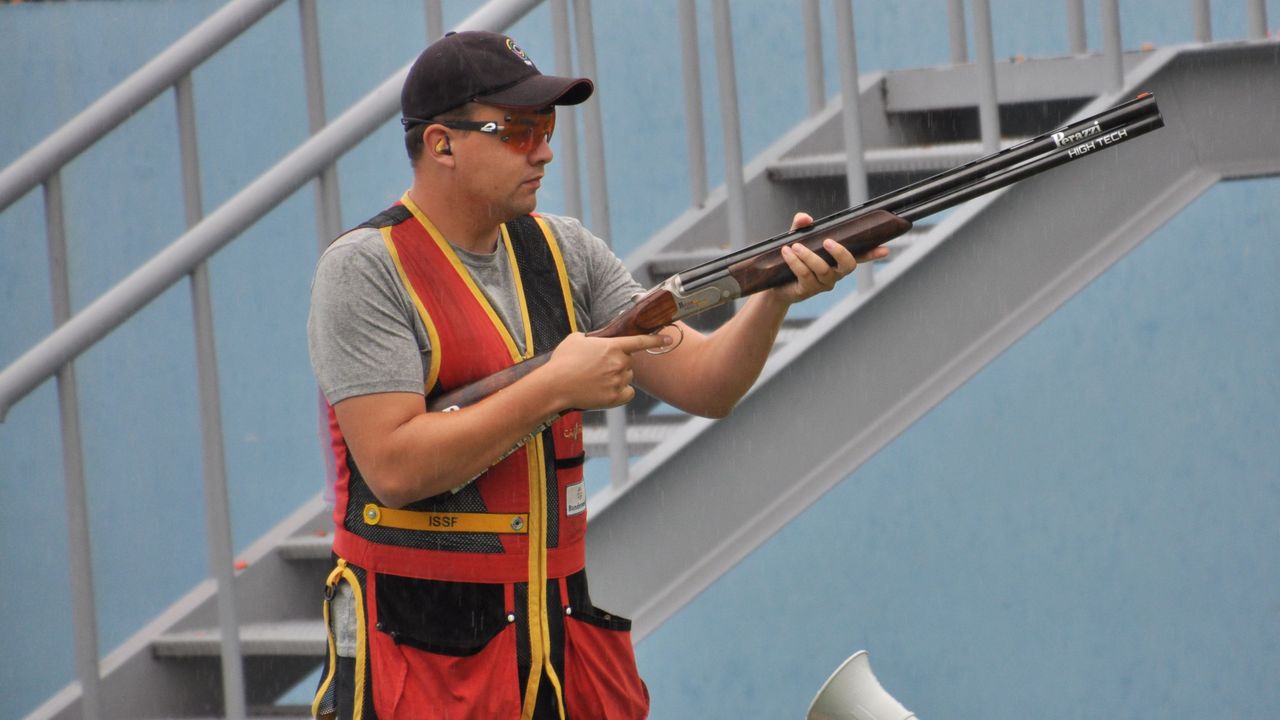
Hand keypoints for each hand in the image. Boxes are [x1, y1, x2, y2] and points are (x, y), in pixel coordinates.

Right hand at [541, 332, 669, 409]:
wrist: (555, 386)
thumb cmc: (562, 362)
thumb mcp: (575, 340)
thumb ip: (591, 338)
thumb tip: (593, 341)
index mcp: (612, 346)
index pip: (640, 342)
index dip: (656, 340)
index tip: (669, 339)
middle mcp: (619, 363)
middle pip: (629, 362)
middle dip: (618, 364)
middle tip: (599, 368)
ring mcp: (618, 381)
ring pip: (627, 378)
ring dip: (618, 378)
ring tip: (596, 380)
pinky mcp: (615, 397)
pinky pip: (628, 393)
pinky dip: (621, 392)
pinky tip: (606, 391)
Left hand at [770, 212, 888, 303]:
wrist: (775, 284)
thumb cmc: (792, 259)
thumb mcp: (797, 239)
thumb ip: (802, 227)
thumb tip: (805, 218)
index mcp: (838, 260)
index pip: (860, 256)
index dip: (872, 253)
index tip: (885, 249)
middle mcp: (835, 273)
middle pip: (848, 265)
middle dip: (840, 253)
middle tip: (827, 241)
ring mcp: (823, 283)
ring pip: (823, 269)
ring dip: (809, 256)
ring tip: (794, 246)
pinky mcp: (808, 290)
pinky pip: (805, 275)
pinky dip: (795, 262)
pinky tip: (786, 253)